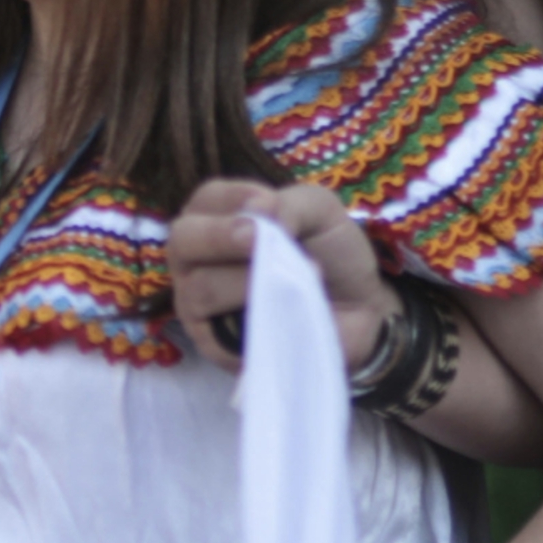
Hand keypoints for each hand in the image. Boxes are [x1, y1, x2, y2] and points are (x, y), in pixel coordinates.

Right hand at [167, 178, 399, 375]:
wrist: (359, 310)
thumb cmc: (329, 254)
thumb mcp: (318, 212)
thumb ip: (290, 204)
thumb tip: (259, 214)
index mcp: (217, 218)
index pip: (204, 201)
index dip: (232, 199)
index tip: (270, 202)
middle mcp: (197, 258)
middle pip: (182, 240)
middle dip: (219, 237)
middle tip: (255, 238)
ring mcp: (198, 303)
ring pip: (200, 288)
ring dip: (247, 281)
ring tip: (296, 279)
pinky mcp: (212, 344)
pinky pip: (217, 333)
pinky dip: (256, 318)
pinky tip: (285, 313)